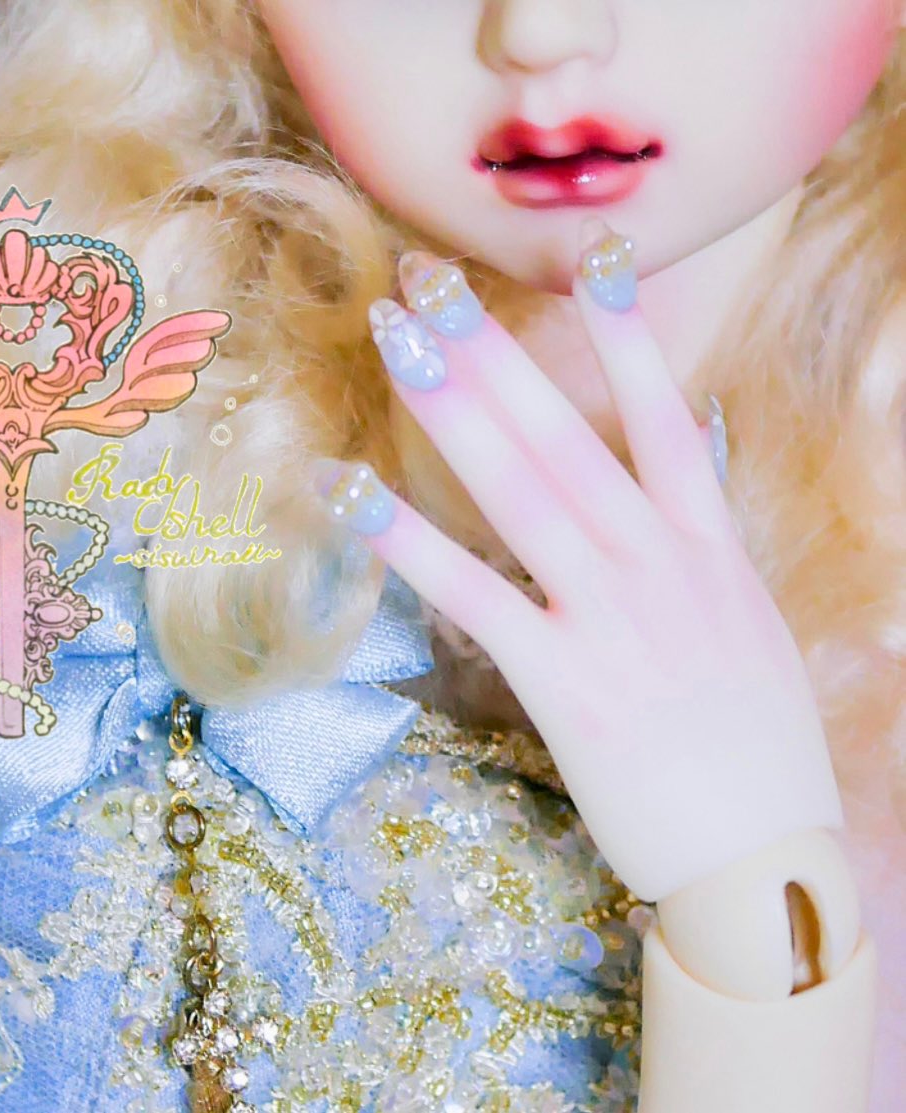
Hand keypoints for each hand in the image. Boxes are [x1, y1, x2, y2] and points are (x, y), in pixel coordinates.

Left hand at [311, 218, 842, 901]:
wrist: (765, 860)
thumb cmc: (756, 743)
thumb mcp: (743, 617)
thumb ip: (704, 525)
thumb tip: (689, 435)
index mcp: (708, 544)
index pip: (662, 411)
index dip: (624, 328)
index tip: (587, 251)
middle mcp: (659, 563)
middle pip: (564, 431)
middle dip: (494, 347)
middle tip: (429, 274)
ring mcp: (611, 619)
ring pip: (521, 489)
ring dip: (452, 406)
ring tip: (392, 335)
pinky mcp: (563, 681)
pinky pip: (473, 592)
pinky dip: (406, 540)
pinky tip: (348, 490)